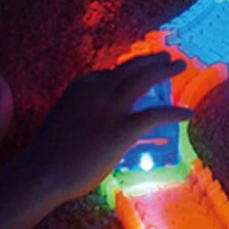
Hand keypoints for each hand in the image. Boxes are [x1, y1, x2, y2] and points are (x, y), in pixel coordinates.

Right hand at [23, 52, 192, 203]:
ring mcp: (111, 107)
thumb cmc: (48, 156)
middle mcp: (98, 89)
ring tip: (180, 65)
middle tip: (167, 56)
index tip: (139, 72)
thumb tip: (99, 123)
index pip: (111, 72)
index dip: (129, 71)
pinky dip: (175, 112)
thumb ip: (83, 114)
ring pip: (145, 78)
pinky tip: (188, 113)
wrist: (41, 173)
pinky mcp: (123, 128)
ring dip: (165, 69)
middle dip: (151, 59)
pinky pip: (156, 114)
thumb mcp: (65, 121)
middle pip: (131, 66)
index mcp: (82, 85)